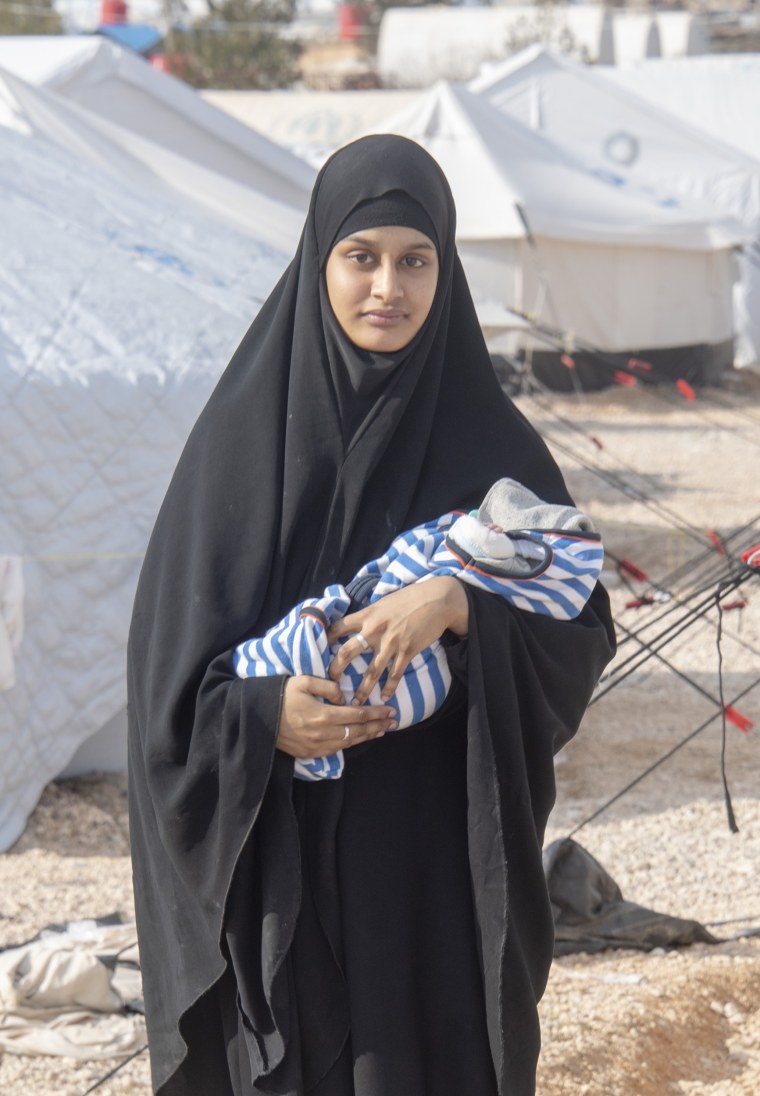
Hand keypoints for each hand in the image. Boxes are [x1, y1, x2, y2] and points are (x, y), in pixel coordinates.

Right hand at [276, 675, 396, 758]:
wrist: (259, 718)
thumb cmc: (282, 695)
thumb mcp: (303, 681)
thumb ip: (328, 686)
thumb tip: (343, 696)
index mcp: (323, 715)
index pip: (358, 715)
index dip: (376, 713)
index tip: (390, 710)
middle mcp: (323, 734)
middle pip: (358, 731)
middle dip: (378, 725)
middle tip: (394, 721)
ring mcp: (317, 746)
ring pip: (349, 743)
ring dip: (368, 736)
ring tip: (382, 730)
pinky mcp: (311, 753)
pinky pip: (337, 749)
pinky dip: (351, 743)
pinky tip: (359, 738)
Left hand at [326, 576, 467, 705]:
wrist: (437, 600)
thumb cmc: (410, 598)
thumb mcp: (384, 602)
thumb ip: (370, 614)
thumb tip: (357, 622)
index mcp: (367, 614)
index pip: (338, 627)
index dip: (325, 640)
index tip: (318, 652)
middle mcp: (375, 629)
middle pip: (347, 652)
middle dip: (336, 671)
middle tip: (330, 685)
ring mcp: (391, 641)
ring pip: (371, 671)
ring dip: (362, 690)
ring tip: (355, 703)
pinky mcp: (407, 650)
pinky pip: (395, 674)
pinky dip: (389, 688)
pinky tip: (384, 698)